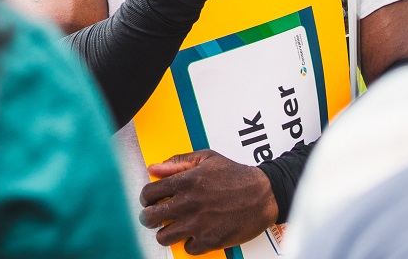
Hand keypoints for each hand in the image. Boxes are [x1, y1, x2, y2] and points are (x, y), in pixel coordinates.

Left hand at [139, 149, 278, 253]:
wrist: (262, 194)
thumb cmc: (235, 175)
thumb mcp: (207, 158)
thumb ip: (178, 162)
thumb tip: (154, 168)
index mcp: (186, 181)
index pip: (149, 193)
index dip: (145, 198)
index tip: (149, 200)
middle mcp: (188, 203)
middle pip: (151, 217)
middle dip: (148, 217)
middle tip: (154, 216)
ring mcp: (197, 224)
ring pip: (164, 236)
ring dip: (165, 232)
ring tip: (172, 226)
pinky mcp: (208, 241)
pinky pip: (186, 248)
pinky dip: (188, 242)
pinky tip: (194, 232)